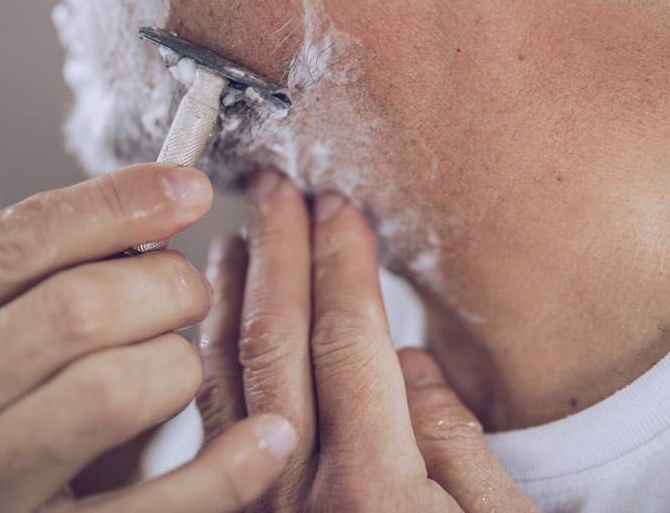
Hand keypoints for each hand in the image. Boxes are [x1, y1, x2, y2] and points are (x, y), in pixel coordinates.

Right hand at [0, 164, 296, 512]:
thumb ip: (27, 276)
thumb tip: (160, 201)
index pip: (17, 239)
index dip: (118, 203)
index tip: (187, 186)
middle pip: (77, 307)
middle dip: (164, 285)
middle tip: (184, 292)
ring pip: (115, 390)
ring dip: (179, 365)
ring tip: (175, 366)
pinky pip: (153, 506)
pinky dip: (227, 467)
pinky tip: (263, 436)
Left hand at [196, 172, 536, 511]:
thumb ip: (457, 445)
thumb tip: (411, 366)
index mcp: (369, 489)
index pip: (347, 342)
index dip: (342, 263)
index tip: (340, 207)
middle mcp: (297, 494)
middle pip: (276, 343)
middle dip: (277, 251)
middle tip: (277, 188)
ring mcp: (256, 506)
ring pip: (228, 379)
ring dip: (233, 296)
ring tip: (241, 237)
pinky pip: (212, 422)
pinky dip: (213, 358)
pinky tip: (220, 328)